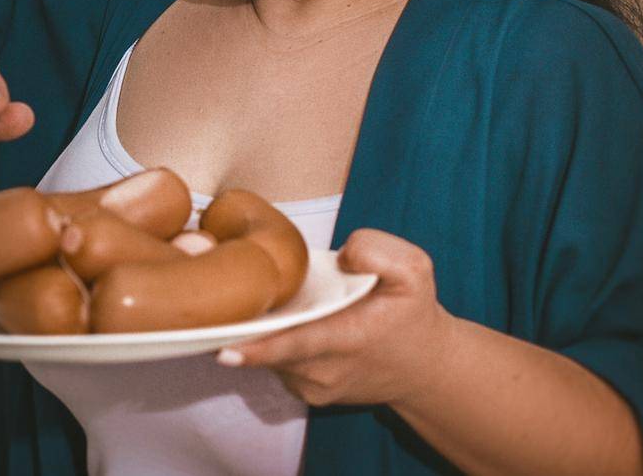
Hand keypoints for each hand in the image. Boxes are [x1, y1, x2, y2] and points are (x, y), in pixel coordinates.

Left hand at [219, 229, 458, 407]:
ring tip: (260, 303)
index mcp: (349, 339)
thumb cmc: (412, 313)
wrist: (425, 367)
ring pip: (267, 355)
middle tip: (217, 302)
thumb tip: (340, 256)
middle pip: (269, 349)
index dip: (259, 348)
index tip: (224, 350)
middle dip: (241, 326)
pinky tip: (281, 322)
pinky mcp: (306, 392)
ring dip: (257, 331)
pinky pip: (274, 363)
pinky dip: (269, 343)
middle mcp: (325, 371)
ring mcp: (313, 387)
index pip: (297, 345)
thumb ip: (377, 250)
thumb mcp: (413, 270)